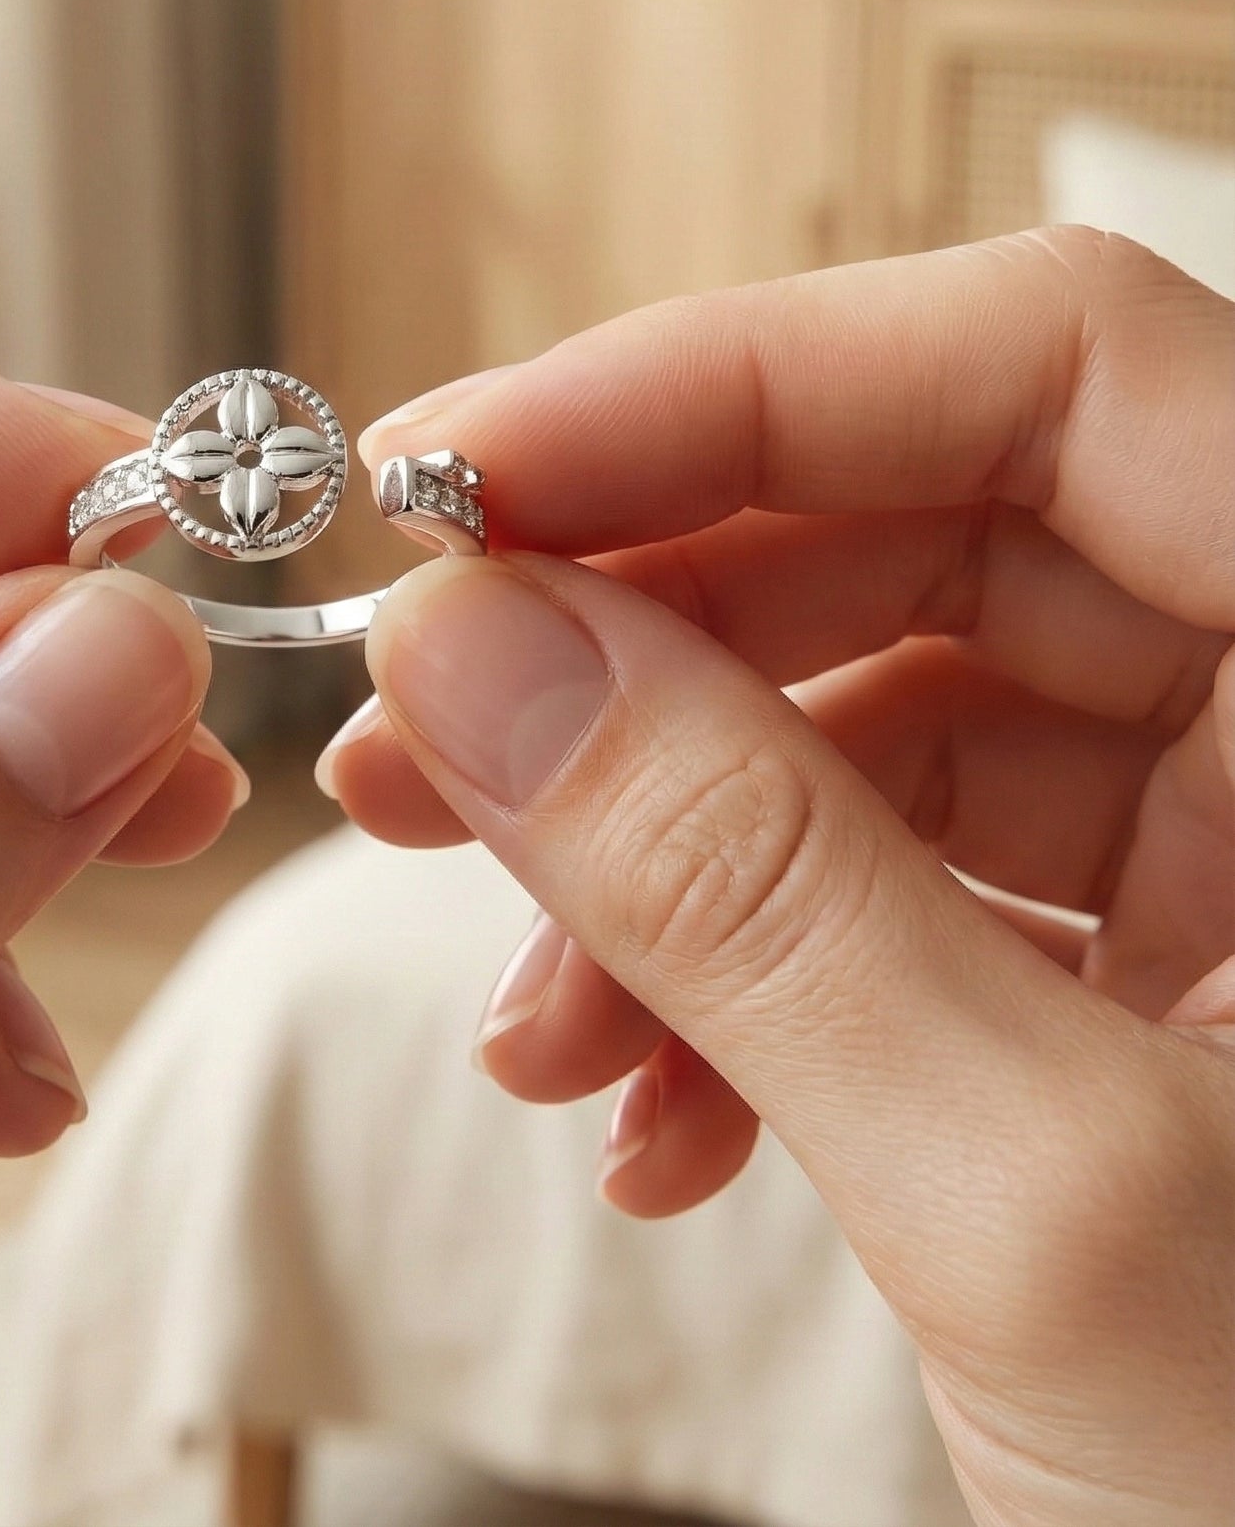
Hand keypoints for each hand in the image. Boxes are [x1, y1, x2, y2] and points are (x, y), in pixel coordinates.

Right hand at [322, 229, 1234, 1525]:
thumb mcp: (1053, 1211)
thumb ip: (751, 893)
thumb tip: (476, 655)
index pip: (1054, 367)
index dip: (725, 382)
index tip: (459, 480)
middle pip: (928, 532)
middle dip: (637, 642)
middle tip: (418, 733)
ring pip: (882, 718)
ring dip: (656, 845)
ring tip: (517, 1004)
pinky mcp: (1166, 972)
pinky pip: (900, 881)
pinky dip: (739, 971)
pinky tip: (643, 1112)